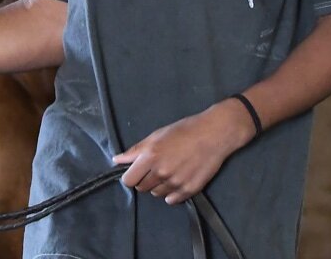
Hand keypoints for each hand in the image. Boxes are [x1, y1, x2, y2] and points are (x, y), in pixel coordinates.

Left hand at [112, 99, 254, 204]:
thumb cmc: (184, 130)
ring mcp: (175, 183)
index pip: (129, 180)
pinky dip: (172, 193)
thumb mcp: (157, 135)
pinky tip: (178, 179)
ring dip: (159, 186)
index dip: (131, 176)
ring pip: (157, 194)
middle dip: (145, 179)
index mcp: (150, 157)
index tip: (137, 171)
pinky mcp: (189, 190)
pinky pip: (172, 199)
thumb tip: (116, 160)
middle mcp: (161, 172)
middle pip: (142, 188)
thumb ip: (135, 150)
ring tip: (170, 171)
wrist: (214, 134)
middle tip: (156, 168)